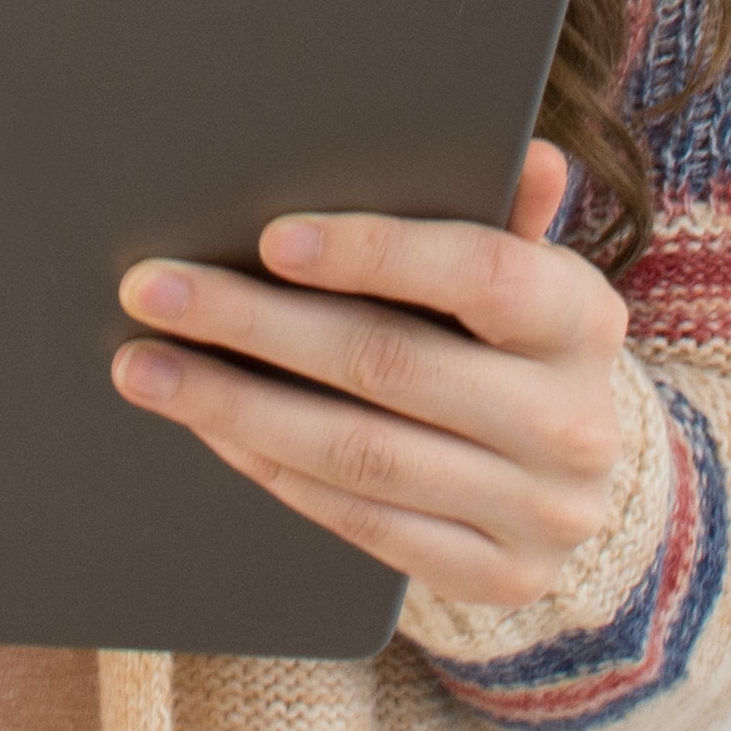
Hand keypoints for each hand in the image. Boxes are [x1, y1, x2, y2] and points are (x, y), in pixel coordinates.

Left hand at [109, 140, 640, 608]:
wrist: (567, 476)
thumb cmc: (515, 343)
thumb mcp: (524, 273)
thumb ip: (504, 218)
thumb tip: (529, 155)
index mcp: (583, 320)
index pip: (481, 275)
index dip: (375, 254)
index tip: (268, 239)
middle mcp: (572, 423)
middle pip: (392, 365)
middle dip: (256, 324)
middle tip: (154, 291)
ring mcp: (538, 512)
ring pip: (360, 454)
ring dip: (236, 408)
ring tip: (147, 368)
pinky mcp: (494, 575)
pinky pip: (359, 520)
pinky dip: (273, 469)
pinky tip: (210, 429)